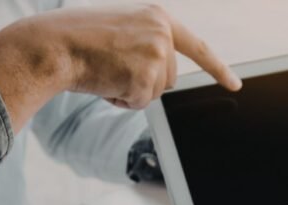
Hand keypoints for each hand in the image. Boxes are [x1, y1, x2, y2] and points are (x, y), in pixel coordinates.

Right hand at [0, 4, 239, 130]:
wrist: (52, 45)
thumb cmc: (76, 38)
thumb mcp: (120, 29)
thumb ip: (145, 44)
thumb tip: (159, 73)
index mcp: (158, 17)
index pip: (197, 46)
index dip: (217, 68)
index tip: (235, 85)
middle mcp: (163, 33)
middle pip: (168, 78)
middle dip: (143, 82)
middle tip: (112, 67)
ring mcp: (156, 54)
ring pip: (155, 93)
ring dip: (130, 91)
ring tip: (105, 71)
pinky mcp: (146, 76)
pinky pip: (139, 104)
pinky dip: (119, 100)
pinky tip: (103, 81)